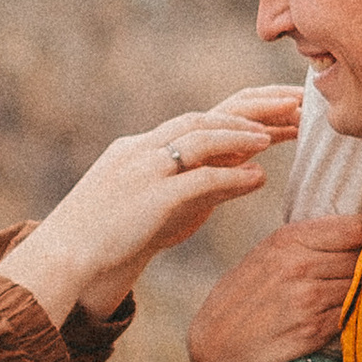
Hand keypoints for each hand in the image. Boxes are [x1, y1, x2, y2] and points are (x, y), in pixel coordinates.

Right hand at [2, 89, 301, 325]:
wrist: (64, 260)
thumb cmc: (113, 238)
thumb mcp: (165, 207)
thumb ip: (209, 188)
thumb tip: (254, 175)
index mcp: (142, 148)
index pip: (201, 119)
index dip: (244, 111)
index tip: (283, 108)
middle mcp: (144, 150)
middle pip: (206, 115)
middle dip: (253, 107)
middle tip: (297, 101)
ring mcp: (145, 171)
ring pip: (201, 136)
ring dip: (242, 132)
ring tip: (278, 133)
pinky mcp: (150, 199)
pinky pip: (198, 178)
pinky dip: (230, 174)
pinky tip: (258, 176)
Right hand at [187, 217, 361, 361]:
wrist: (215, 346)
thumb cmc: (242, 299)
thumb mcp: (267, 255)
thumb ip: (308, 243)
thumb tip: (359, 231)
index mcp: (289, 239)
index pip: (356, 227)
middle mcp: (300, 265)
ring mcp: (309, 299)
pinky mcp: (314, 330)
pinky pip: (353, 317)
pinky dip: (359, 316)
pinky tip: (356, 318)